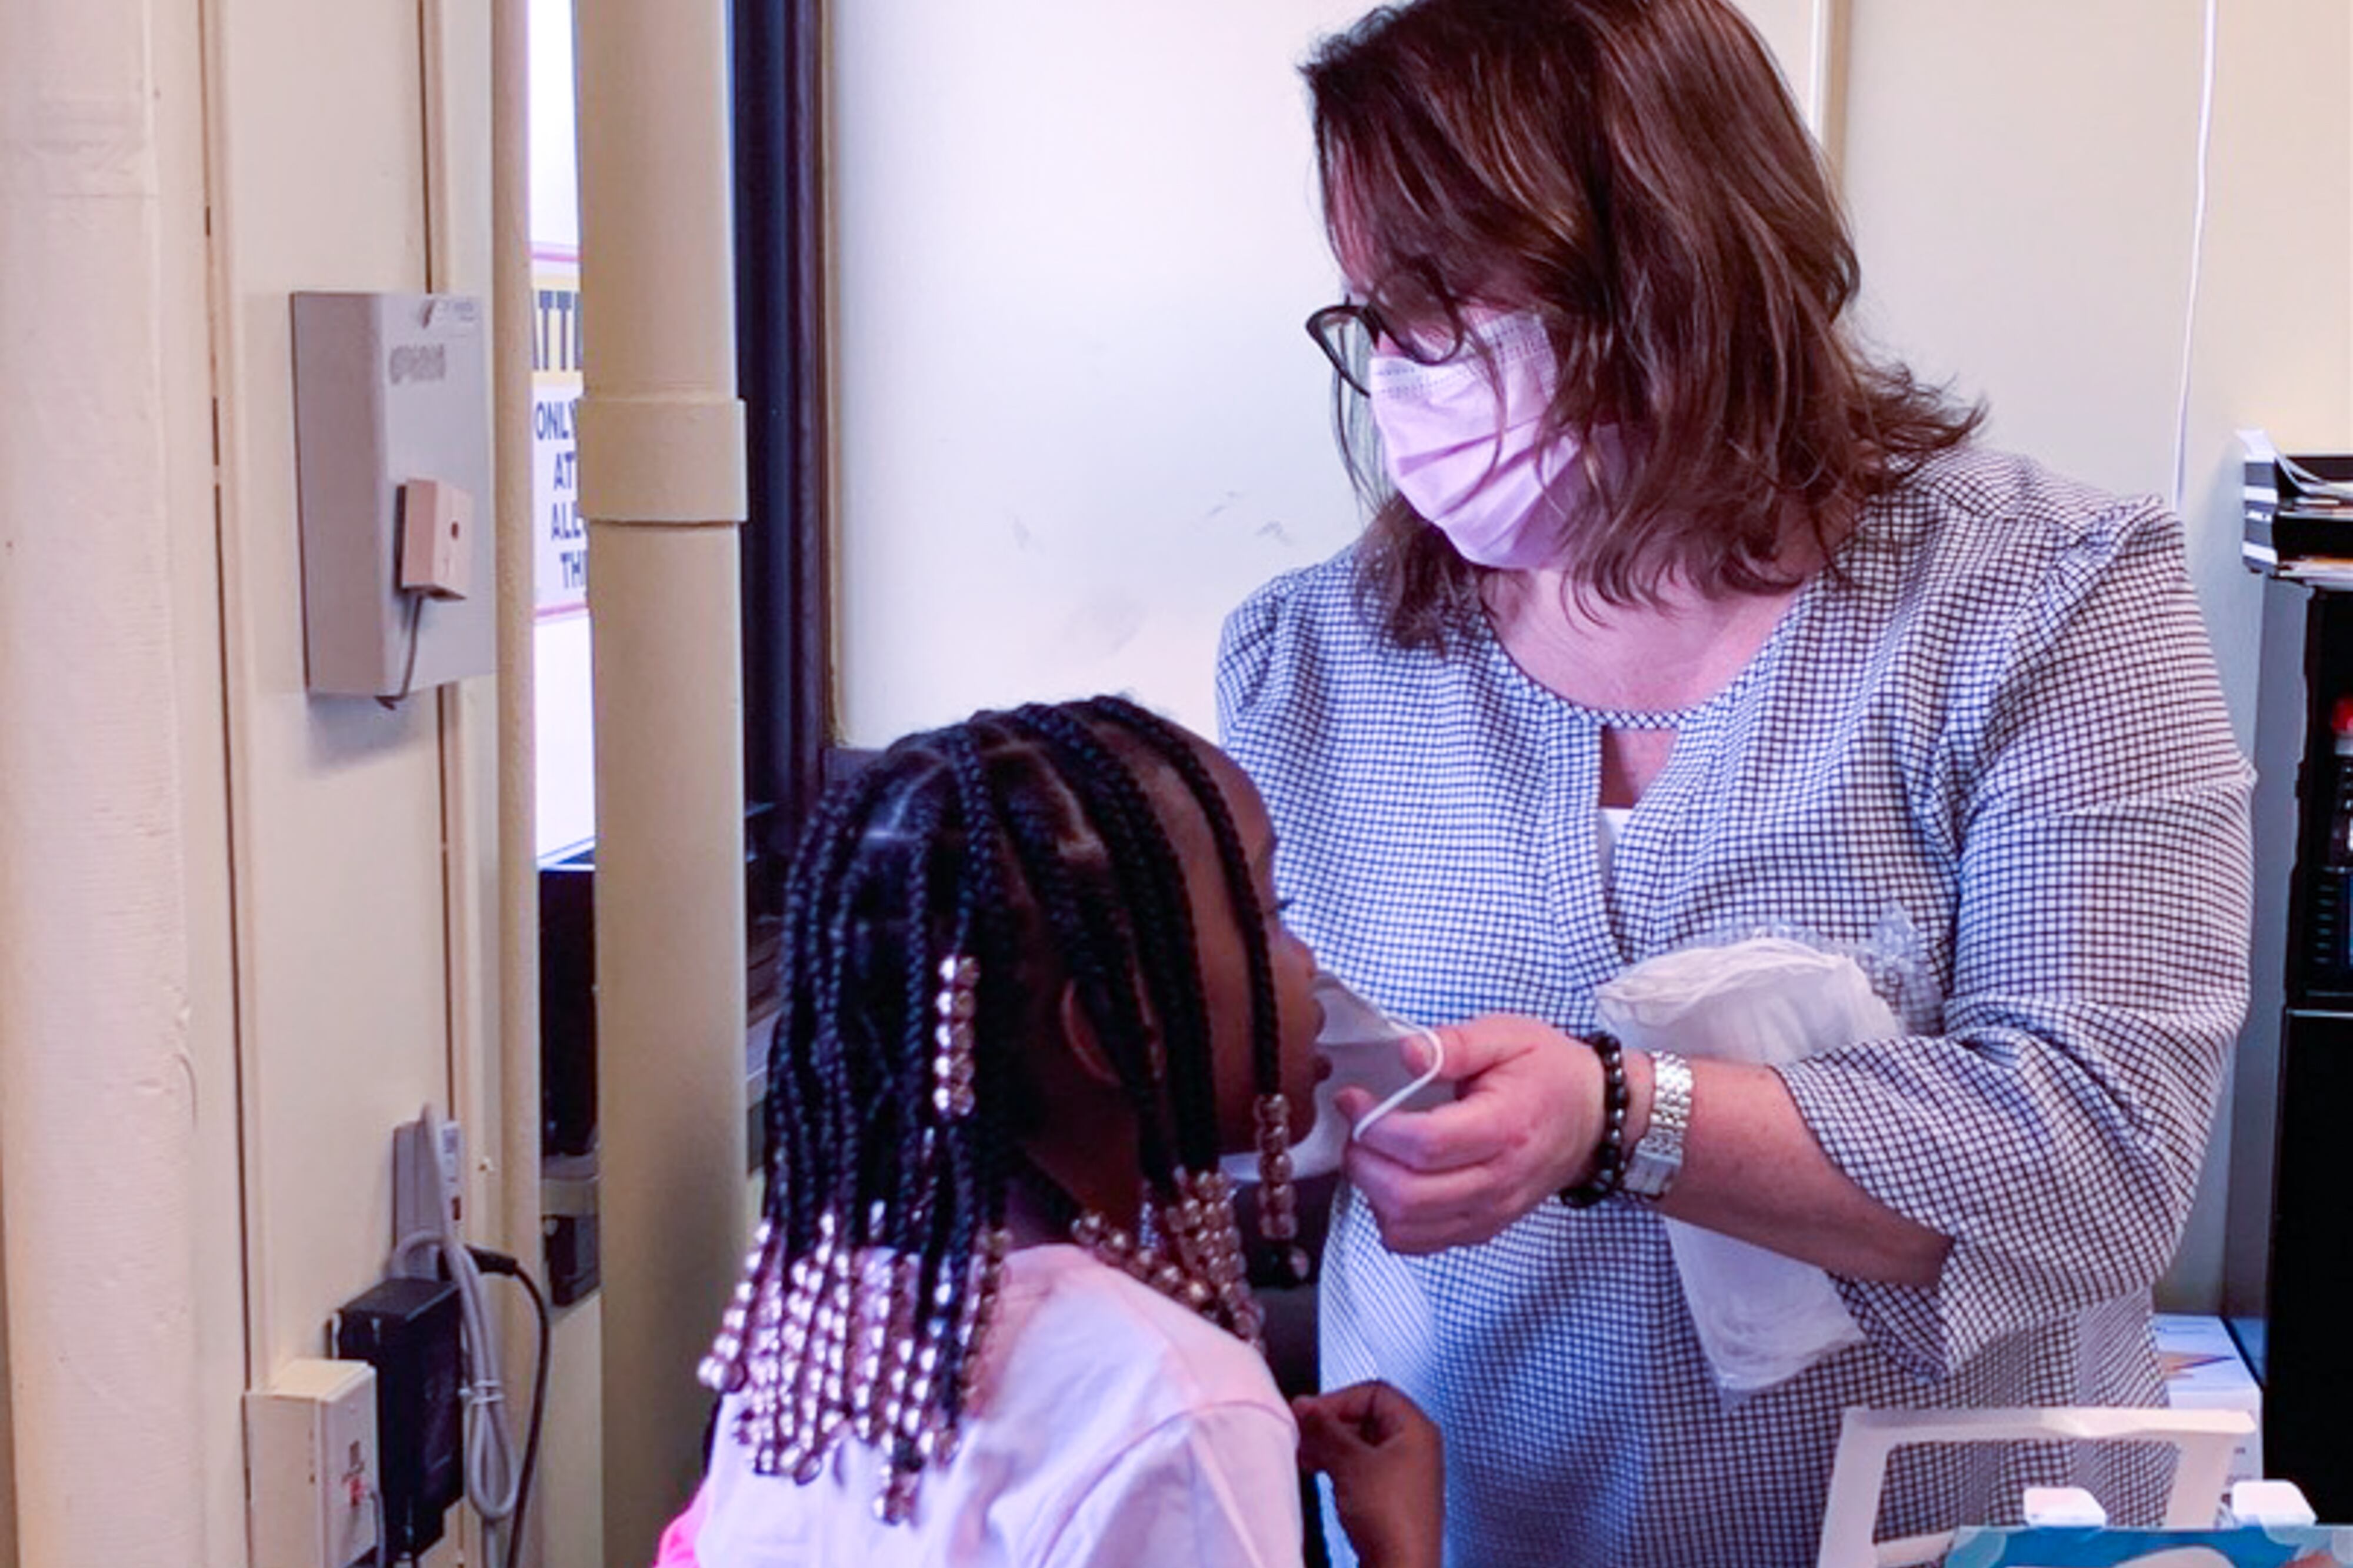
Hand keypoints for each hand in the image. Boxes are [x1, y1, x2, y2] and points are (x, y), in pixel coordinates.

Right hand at [1294, 1380, 1442, 1567]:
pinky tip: (1319, 1473)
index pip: (1374, 1392)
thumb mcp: (1350, 1463)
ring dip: (1330, 1445)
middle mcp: (1415, 1447)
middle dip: (1330, 1424)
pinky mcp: (1391, 1497)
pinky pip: (1361, 1467)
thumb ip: (1325, 1429)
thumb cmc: (1391, 1519)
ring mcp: (1404, 1473)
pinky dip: (1338, 1465)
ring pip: (1360, 1443)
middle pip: (1366, 1416)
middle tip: (1302, 1433)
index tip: (1309, 1412)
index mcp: (1416, 1429)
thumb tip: (1305, 1406)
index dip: (1338, 1398)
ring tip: (1305, 1455)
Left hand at [1337, 1013, 1602, 1252]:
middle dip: (1364, 1163)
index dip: (1376, 1126)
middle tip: (1356, 1129)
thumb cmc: (1548, 1072)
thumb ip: (1454, 1044)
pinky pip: (1424, 1243)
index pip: (1426, 1144)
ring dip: (1373, 1194)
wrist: (1594, 1118)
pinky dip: (1394, 1221)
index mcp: (1504, 1127)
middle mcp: (1499, 1180)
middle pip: (1409, 1196)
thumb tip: (1407, 1053)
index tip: (1354, 1099)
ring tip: (1371, 1155)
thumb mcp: (1507, 1036)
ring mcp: (1492, 1211)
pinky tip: (1392, 1183)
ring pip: (1410, 1228)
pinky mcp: (1484, 1227)